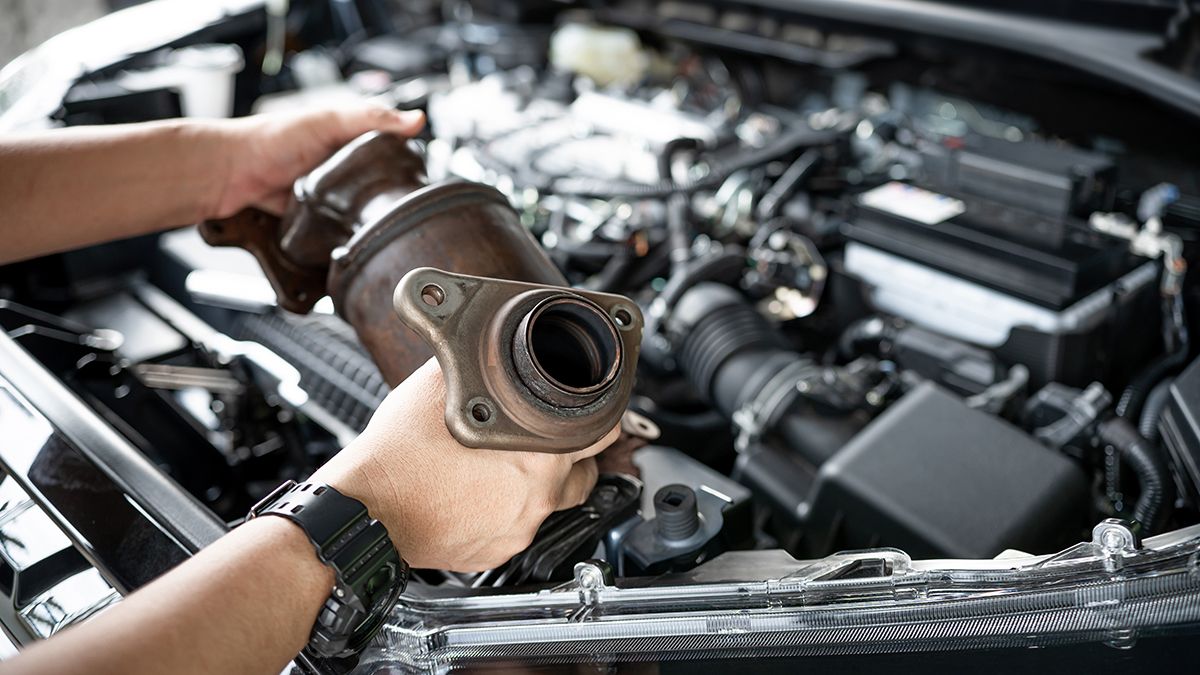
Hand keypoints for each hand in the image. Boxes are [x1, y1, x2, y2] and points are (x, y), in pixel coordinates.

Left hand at [211, 104, 425, 217]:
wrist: (227, 173)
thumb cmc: (269, 139)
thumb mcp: (328, 121)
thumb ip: (371, 119)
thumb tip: (416, 120)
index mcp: (346, 138)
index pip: (389, 149)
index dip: (407, 161)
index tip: (423, 176)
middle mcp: (337, 165)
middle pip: (376, 184)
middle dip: (387, 196)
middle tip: (401, 207)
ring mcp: (325, 193)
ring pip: (358, 209)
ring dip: (364, 218)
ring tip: (379, 226)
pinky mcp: (313, 217)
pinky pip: (335, 228)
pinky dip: (342, 233)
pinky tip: (351, 236)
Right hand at [310, 359, 615, 571]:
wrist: (366, 512)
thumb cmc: (399, 454)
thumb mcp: (438, 385)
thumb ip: (472, 360)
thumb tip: (475, 336)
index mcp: (540, 452)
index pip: (603, 432)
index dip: (602, 417)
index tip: (596, 411)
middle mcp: (540, 496)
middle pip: (584, 472)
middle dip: (572, 454)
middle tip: (549, 439)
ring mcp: (520, 529)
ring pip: (551, 503)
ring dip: (540, 483)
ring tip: (506, 466)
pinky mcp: (497, 552)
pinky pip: (518, 528)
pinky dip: (508, 511)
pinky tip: (481, 494)